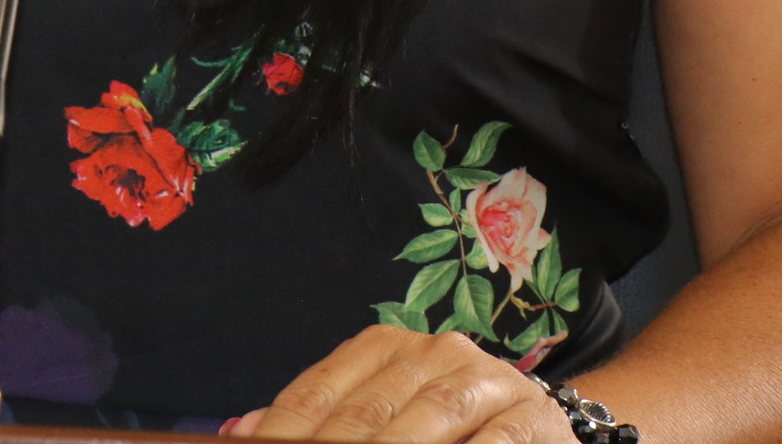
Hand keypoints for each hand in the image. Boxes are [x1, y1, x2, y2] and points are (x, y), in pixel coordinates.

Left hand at [233, 328, 572, 443]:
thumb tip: (242, 432)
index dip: (287, 433)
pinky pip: (489, 443)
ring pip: (428, 420)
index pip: (318, 394)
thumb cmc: (449, 430)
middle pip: (366, 413)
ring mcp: (484, 381)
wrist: (539, 429)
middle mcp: (434, 352)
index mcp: (387, 348)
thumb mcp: (382, 415)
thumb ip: (320, 423)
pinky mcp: (528, 416)